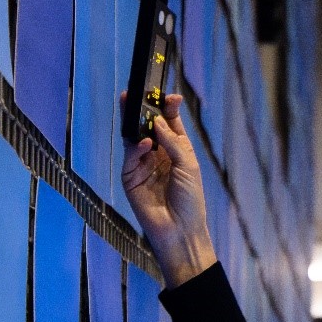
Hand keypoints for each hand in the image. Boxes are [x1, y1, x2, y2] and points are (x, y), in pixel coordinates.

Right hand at [120, 92, 216, 287]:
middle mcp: (158, 154)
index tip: (170, 96)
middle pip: (147, 126)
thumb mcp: (188, 166)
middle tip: (139, 91)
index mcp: (176, 150)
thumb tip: (156, 121)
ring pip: (134, 138)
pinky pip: (130, 156)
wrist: (180, 230)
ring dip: (134, 122)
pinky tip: (145, 143)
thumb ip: (173, 142)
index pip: (169, 123)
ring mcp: (142, 165)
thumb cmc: (190, 200)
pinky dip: (136, 147)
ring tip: (135, 105)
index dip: (168, 108)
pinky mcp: (131, 178)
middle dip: (144, 109)